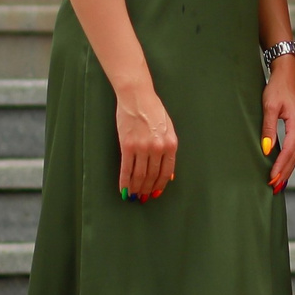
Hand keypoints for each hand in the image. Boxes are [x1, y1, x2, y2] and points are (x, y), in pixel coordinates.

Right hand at [115, 83, 177, 200]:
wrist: (137, 97)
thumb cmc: (154, 110)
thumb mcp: (169, 129)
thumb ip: (169, 151)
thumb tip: (169, 175)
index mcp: (170, 144)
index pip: (166, 172)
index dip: (160, 185)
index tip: (156, 193)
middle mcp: (157, 148)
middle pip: (152, 176)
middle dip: (148, 189)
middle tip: (143, 197)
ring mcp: (142, 147)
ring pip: (139, 175)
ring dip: (136, 188)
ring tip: (134, 195)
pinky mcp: (127, 145)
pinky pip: (126, 168)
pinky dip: (124, 181)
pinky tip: (123, 189)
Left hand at [262, 55, 294, 191]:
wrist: (287, 74)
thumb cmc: (277, 88)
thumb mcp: (269, 106)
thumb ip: (268, 128)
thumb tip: (267, 150)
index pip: (289, 151)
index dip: (280, 166)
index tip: (272, 179)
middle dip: (285, 173)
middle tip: (274, 188)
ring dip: (287, 168)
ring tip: (279, 183)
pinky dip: (289, 160)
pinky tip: (283, 167)